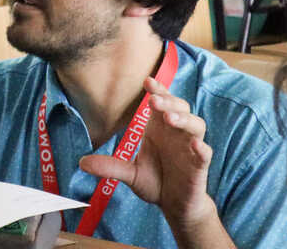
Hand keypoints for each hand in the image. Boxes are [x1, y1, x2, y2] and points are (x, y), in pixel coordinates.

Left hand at [79, 77, 216, 230]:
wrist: (175, 205)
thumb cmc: (155, 182)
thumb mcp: (130, 174)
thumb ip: (110, 166)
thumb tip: (82, 162)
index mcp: (160, 129)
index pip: (162, 103)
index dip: (157, 90)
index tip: (147, 81)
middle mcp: (176, 134)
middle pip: (179, 109)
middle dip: (168, 102)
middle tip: (153, 101)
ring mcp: (190, 149)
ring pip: (195, 125)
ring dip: (184, 119)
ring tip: (169, 118)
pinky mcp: (199, 167)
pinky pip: (205, 153)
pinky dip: (201, 147)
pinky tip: (195, 144)